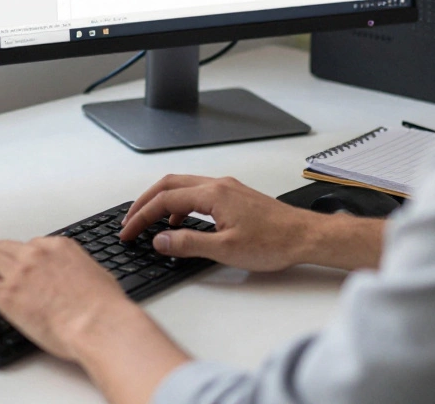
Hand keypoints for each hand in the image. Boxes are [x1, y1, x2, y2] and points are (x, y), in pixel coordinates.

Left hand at [0, 236, 192, 403]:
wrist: (100, 324)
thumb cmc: (105, 308)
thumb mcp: (98, 276)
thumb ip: (82, 271)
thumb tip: (81, 279)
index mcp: (59, 247)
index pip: (29, 245)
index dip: (19, 258)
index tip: (15, 270)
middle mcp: (36, 254)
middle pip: (2, 247)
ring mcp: (19, 272)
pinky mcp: (6, 294)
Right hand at [121, 175, 384, 271]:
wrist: (306, 237)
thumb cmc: (274, 242)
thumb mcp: (225, 249)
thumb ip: (187, 244)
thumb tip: (160, 240)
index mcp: (213, 194)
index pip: (164, 200)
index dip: (141, 216)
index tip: (128, 231)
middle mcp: (218, 184)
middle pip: (169, 184)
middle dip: (145, 202)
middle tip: (129, 221)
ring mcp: (228, 188)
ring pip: (183, 186)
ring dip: (163, 202)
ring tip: (151, 224)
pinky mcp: (235, 195)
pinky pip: (198, 192)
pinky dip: (181, 204)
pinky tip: (182, 224)